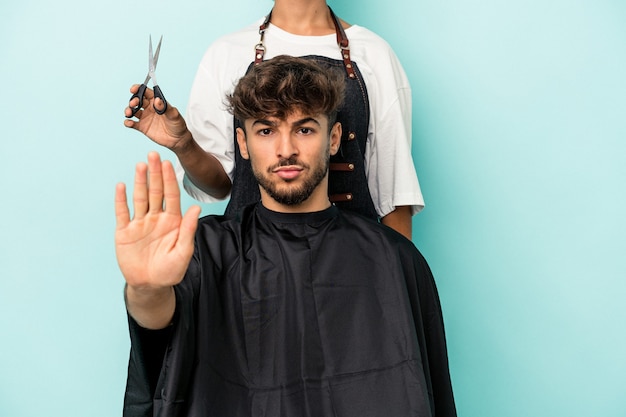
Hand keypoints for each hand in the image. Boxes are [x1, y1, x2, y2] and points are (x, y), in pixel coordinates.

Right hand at [115, 152, 200, 291]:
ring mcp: (140, 224)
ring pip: (140, 198)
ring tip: (140, 165)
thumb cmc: (170, 270)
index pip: (171, 196)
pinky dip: (122, 200)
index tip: (169, 164)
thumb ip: (188, 229)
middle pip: (155, 192)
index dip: (170, 180)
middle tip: (153, 155)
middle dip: (155, 174)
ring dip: (140, 182)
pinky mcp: (125, 232)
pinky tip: (122, 186)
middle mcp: (156, 218)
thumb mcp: (183, 251)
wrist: (150, 286)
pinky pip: (123, 213)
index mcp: (172, 221)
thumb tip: (196, 209)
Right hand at [124, 85, 192, 150]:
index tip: (133, 89)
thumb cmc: (178, 124)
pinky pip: (132, 123)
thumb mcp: (174, 115)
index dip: (138, 89)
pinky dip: (128, 122)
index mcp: (156, 102)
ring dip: (128, 110)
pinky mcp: (142, 127)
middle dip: (133, 100)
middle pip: (137, 100)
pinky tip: (129, 123)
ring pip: (132, 111)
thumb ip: (166, 108)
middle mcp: (149, 108)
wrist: (178, 139)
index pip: (146, 92)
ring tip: (129, 113)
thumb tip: (157, 100)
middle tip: (133, 104)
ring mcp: (145, 117)